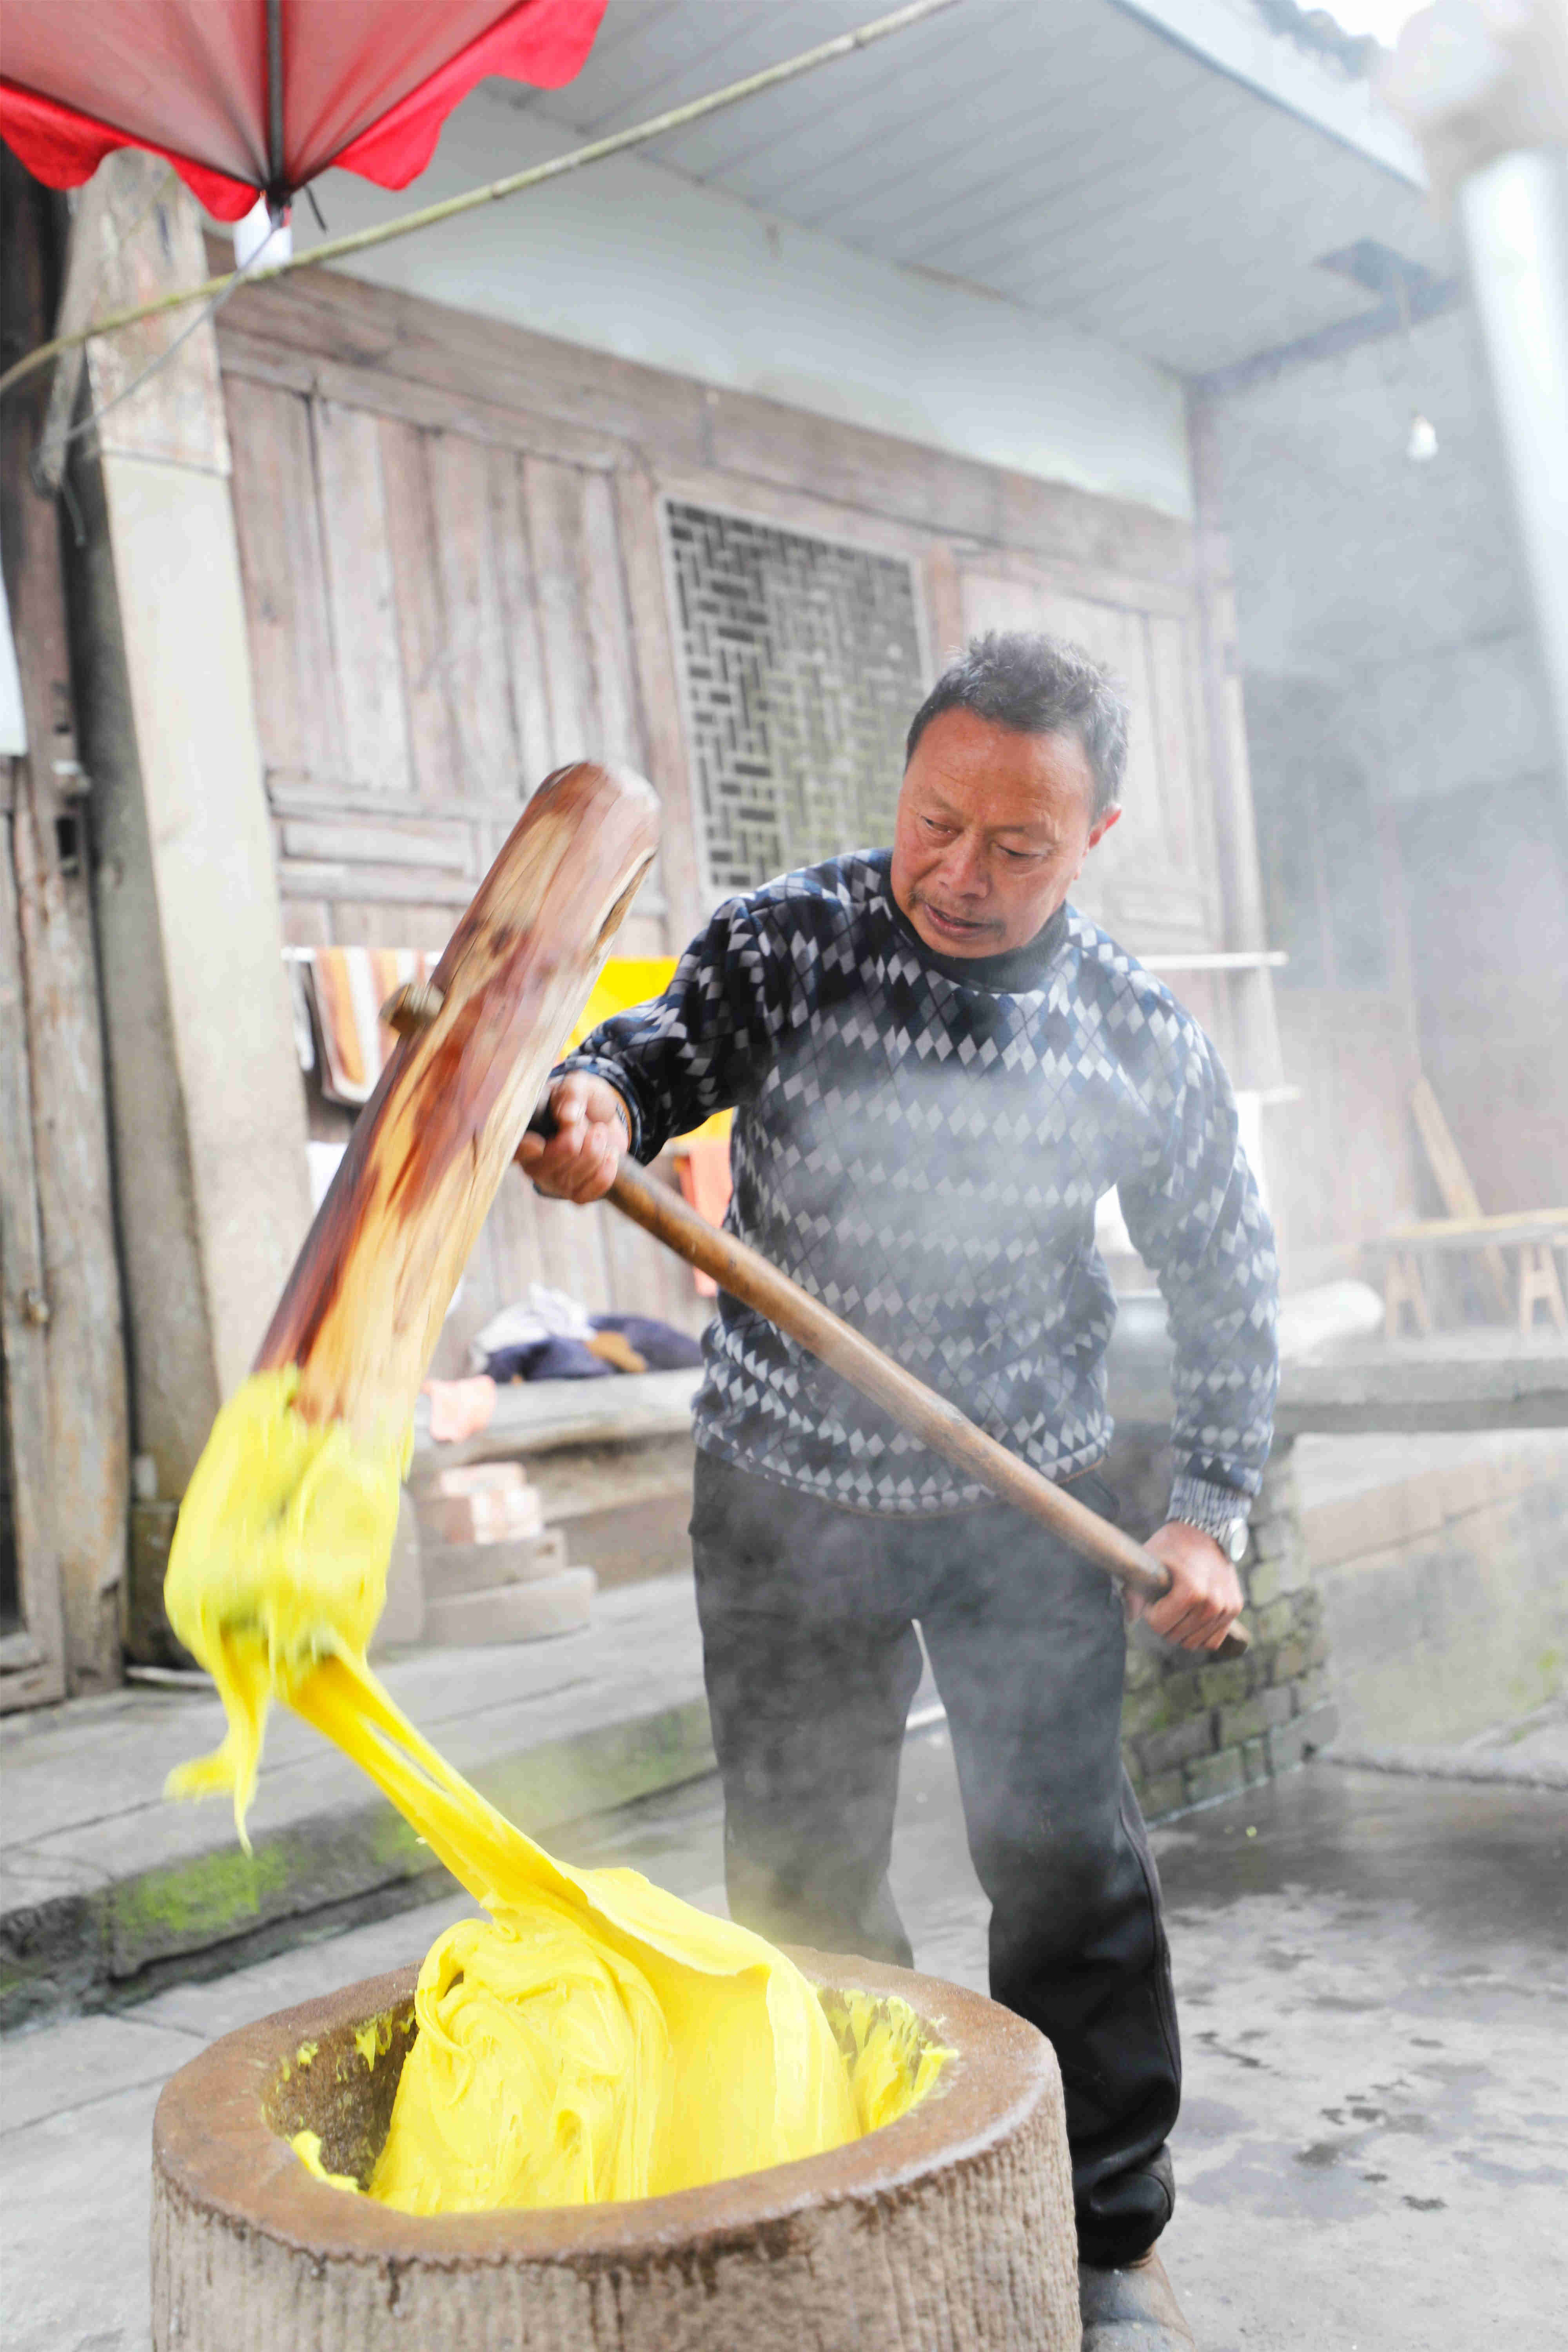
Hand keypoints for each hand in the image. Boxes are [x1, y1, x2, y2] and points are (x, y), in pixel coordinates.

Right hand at [515, 1073, 629, 1202]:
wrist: (603, 1119)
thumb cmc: (581, 1102)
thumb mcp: (579, 1086)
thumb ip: (573, 1094)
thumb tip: (568, 1116)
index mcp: (526, 1134)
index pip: (514, 1150)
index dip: (525, 1149)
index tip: (541, 1142)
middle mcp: (533, 1163)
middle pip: (551, 1162)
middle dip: (579, 1140)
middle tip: (593, 1126)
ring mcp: (553, 1182)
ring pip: (572, 1177)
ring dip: (596, 1151)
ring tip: (601, 1133)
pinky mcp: (574, 1193)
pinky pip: (587, 1194)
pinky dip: (605, 1173)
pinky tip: (610, 1154)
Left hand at [1129, 1521, 1243, 1651]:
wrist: (1205, 1531)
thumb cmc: (1172, 1546)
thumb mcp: (1148, 1561)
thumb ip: (1134, 1590)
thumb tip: (1131, 1618)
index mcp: (1192, 1591)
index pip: (1159, 1625)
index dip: (1150, 1612)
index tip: (1153, 1596)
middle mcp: (1214, 1603)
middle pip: (1176, 1636)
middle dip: (1165, 1623)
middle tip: (1165, 1601)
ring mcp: (1227, 1607)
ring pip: (1194, 1643)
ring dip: (1181, 1630)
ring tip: (1178, 1606)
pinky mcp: (1235, 1608)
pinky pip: (1213, 1641)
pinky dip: (1199, 1635)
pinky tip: (1191, 1618)